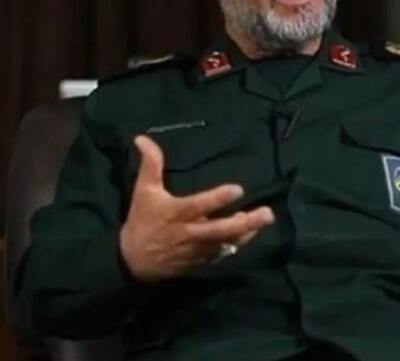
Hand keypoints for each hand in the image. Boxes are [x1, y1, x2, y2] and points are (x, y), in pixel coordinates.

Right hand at [119, 135, 274, 282]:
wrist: (133, 261)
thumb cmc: (142, 220)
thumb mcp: (144, 190)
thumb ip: (150, 164)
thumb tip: (142, 138)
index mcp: (176, 213)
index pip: (199, 205)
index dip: (218, 198)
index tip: (238, 189)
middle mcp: (189, 232)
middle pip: (220, 229)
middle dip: (245, 222)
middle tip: (266, 213)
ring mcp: (197, 249)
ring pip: (226, 242)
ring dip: (246, 233)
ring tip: (263, 221)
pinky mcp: (200, 261)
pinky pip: (222, 254)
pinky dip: (236, 245)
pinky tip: (250, 235)